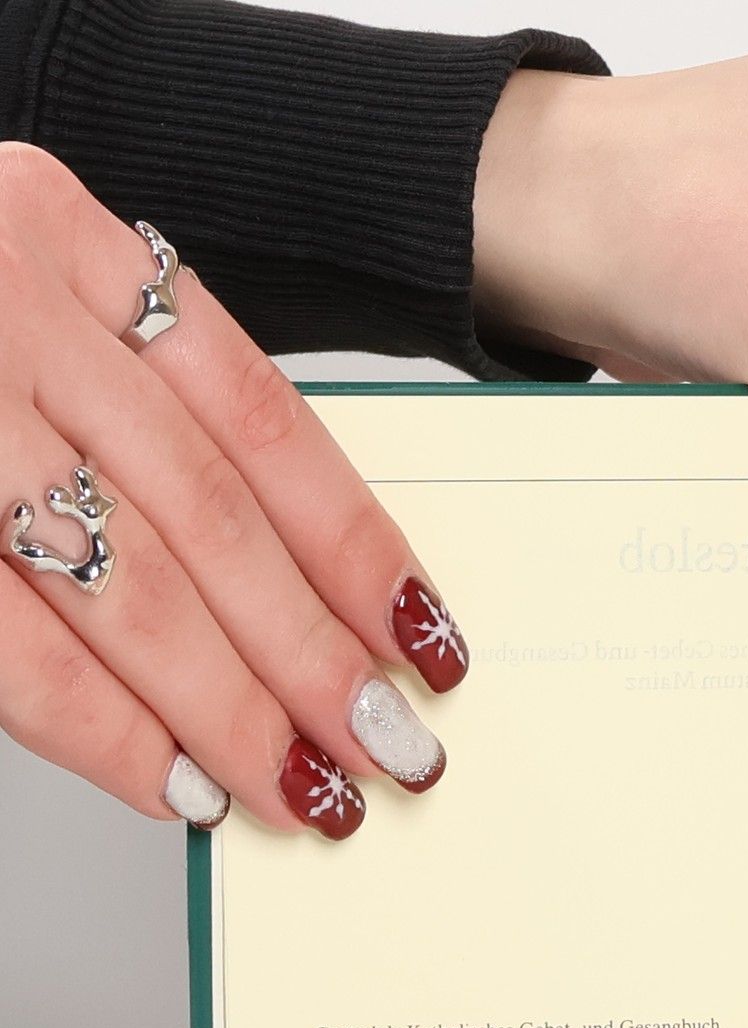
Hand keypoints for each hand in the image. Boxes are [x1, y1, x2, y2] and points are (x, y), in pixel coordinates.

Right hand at [0, 145, 466, 837]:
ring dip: (227, 714)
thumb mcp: (20, 305)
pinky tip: (173, 783)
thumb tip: (288, 595)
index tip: (425, 642)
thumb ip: (130, 412)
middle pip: (208, 517)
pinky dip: (99, 729)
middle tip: (389, 749)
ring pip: (120, 589)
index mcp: (59, 237)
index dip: (357, 549)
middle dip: (313, 658)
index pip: (260, 421)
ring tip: (305, 791)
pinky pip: (2, 643)